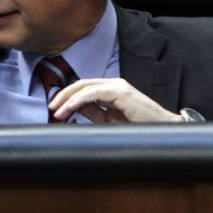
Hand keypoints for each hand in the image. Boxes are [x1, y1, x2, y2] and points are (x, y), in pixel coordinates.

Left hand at [48, 78, 181, 122]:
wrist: (162, 129)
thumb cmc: (138, 125)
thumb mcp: (109, 119)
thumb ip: (93, 111)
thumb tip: (73, 108)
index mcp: (110, 89)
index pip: (83, 87)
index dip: (66, 96)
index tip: (54, 109)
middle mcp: (113, 84)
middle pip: (81, 84)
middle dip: (62, 95)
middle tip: (51, 108)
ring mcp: (117, 86)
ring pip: (85, 86)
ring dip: (68, 98)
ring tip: (57, 111)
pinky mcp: (121, 92)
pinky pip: (94, 93)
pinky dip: (79, 99)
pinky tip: (70, 107)